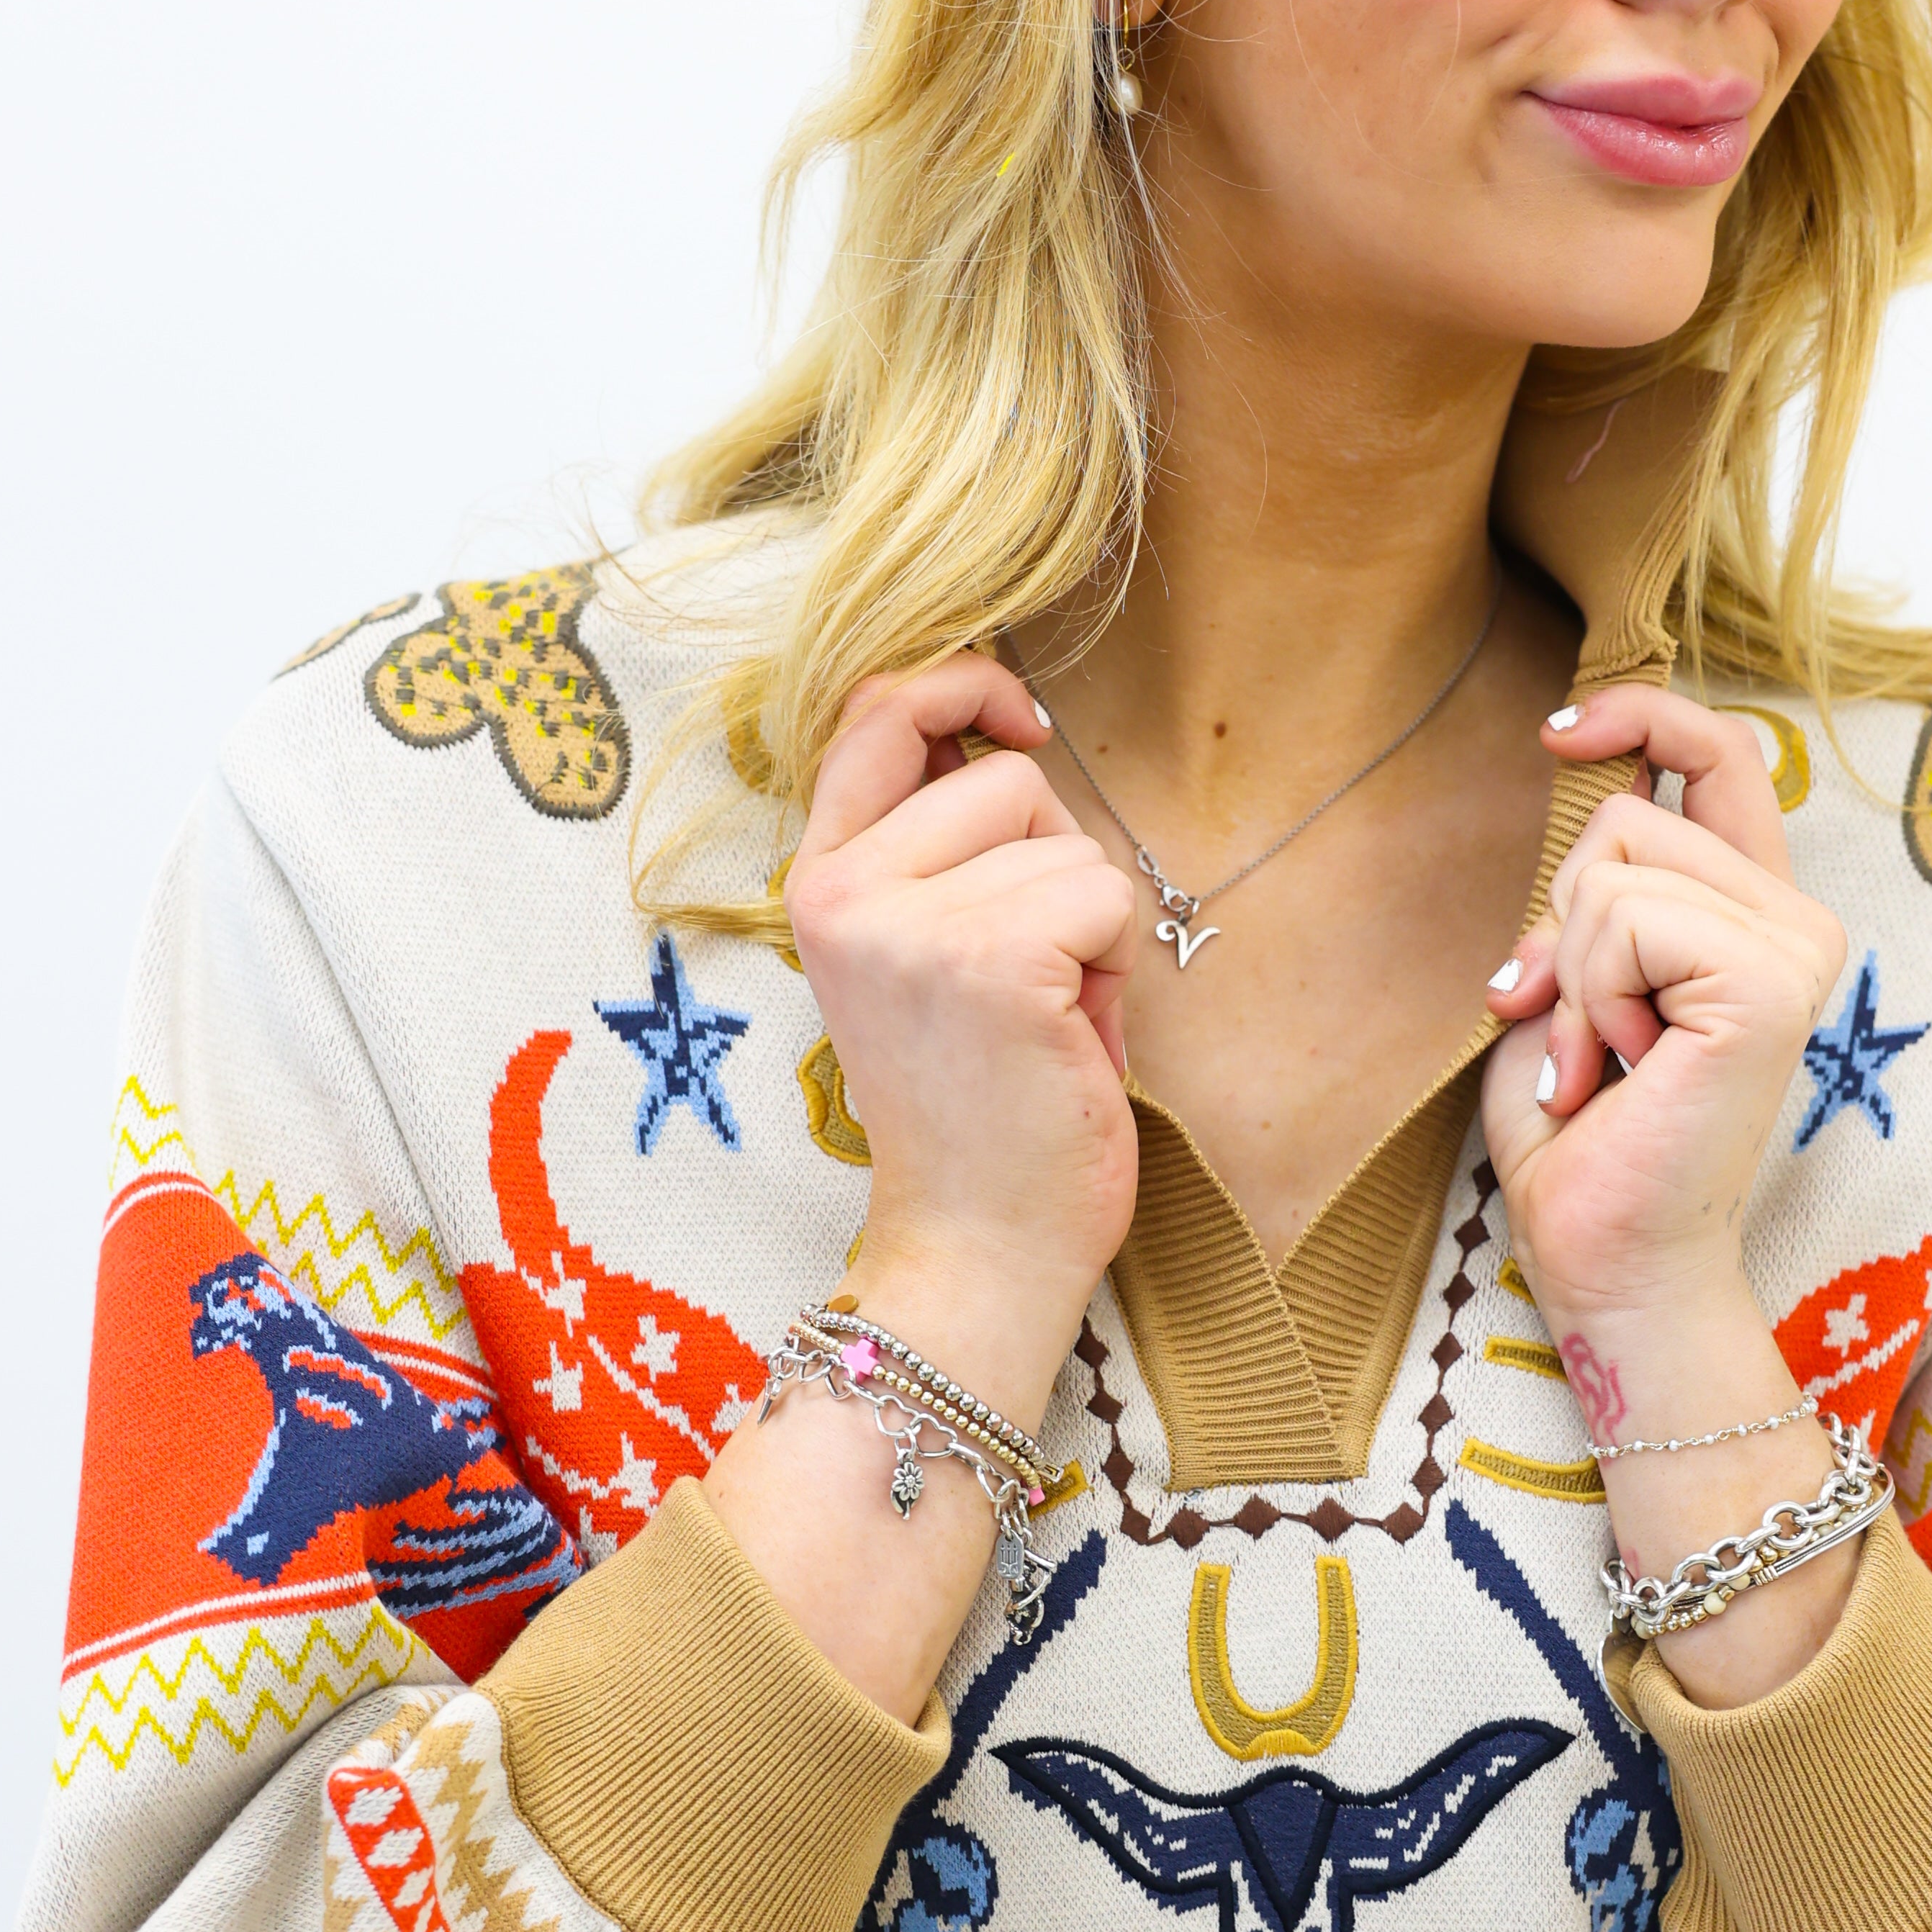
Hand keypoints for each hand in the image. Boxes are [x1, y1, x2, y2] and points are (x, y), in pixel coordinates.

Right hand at [781, 654, 1141, 1418]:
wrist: (977, 1249)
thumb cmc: (979, 1109)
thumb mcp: (927, 956)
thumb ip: (943, 854)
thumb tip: (1008, 741)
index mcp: (818, 885)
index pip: (870, 714)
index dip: (958, 683)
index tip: (1023, 717)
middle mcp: (843, 891)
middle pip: (996, 775)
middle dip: (1047, 859)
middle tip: (1032, 975)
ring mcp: (910, 923)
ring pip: (1060, 835)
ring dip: (1086, 921)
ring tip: (1047, 1015)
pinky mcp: (990, 957)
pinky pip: (1103, 895)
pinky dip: (1113, 963)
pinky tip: (1071, 1035)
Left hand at [1479, 690, 1859, 1707]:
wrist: (1610, 1259)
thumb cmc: (1585, 1141)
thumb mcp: (1569, 982)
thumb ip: (1591, 890)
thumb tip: (1588, 768)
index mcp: (1755, 915)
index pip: (1723, 759)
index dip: (1644, 714)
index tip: (1559, 730)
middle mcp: (1796, 922)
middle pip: (1631, 817)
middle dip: (1565, 922)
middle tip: (1579, 1034)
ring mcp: (1795, 949)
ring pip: (1615, 866)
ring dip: (1572, 972)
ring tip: (1601, 1062)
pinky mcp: (1769, 983)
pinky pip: (1626, 917)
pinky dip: (1588, 995)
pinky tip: (1618, 1069)